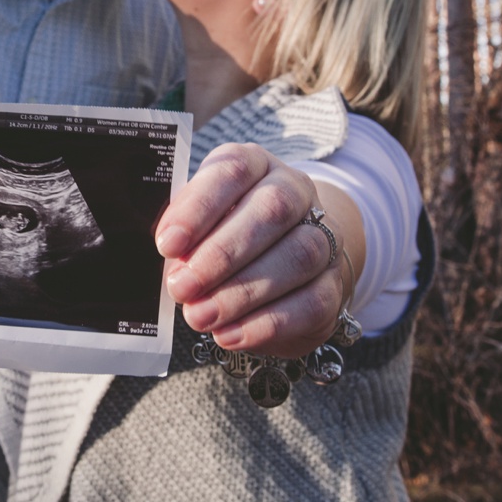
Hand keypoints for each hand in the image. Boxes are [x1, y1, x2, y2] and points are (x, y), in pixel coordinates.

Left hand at [156, 143, 344, 359]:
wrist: (286, 268)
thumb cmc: (225, 239)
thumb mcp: (197, 228)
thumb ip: (185, 238)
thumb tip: (174, 263)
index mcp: (256, 167)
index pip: (233, 171)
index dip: (199, 208)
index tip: (168, 244)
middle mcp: (296, 192)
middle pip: (272, 211)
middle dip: (221, 254)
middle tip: (182, 288)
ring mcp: (325, 237)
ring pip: (297, 256)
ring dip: (241, 292)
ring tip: (200, 316)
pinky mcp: (334, 285)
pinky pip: (312, 303)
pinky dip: (266, 324)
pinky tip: (230, 334)